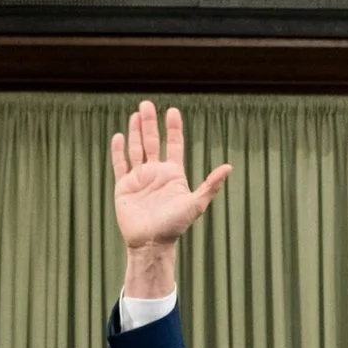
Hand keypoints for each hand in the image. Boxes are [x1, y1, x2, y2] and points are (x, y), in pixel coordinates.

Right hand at [110, 102, 231, 297]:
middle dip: (150, 123)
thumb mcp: (195, 204)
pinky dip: (118, 151)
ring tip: (135, 114)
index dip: (173, 128)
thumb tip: (228, 167)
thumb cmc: (174, 226)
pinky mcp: (123, 187)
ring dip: (135, 132)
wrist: (150, 244)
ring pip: (136, 149)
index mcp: (173, 174)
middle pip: (152, 142)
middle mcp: (156, 173)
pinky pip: (120, 165)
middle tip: (146, 104)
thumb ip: (210, 186)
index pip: (174, 145)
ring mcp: (139, 179)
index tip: (172, 111)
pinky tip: (119, 136)